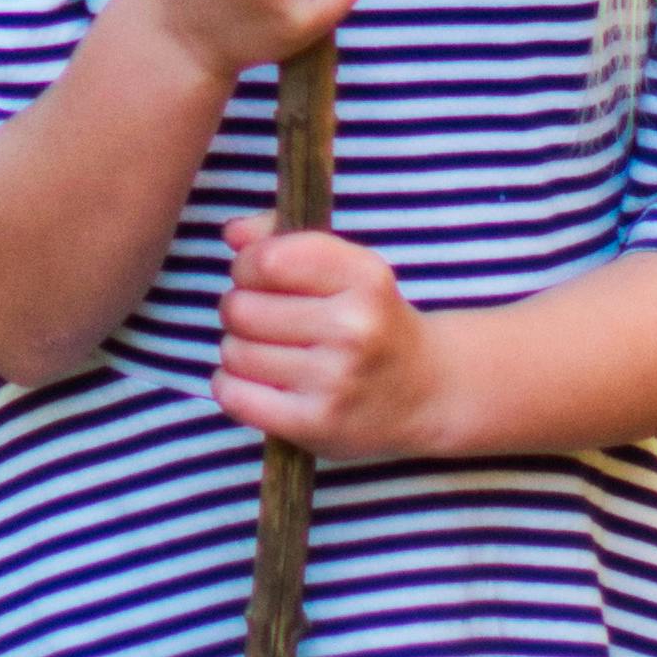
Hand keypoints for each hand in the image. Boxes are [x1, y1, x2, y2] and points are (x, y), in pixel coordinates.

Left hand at [213, 220, 436, 459]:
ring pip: (234, 352)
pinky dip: (231, 386)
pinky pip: (234, 396)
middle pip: (242, 308)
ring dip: (238, 349)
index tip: (258, 276)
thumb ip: (284, 239)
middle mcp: (353, 328)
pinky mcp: (315, 424)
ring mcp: (335, 380)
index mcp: (364, 278)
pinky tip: (256, 381)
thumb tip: (233, 233)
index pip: (268, 260)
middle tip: (263, 319)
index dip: (246, 266)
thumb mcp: (348, 268)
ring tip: (266, 351)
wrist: (425, 390)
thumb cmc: (371, 320)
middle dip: (239, 309)